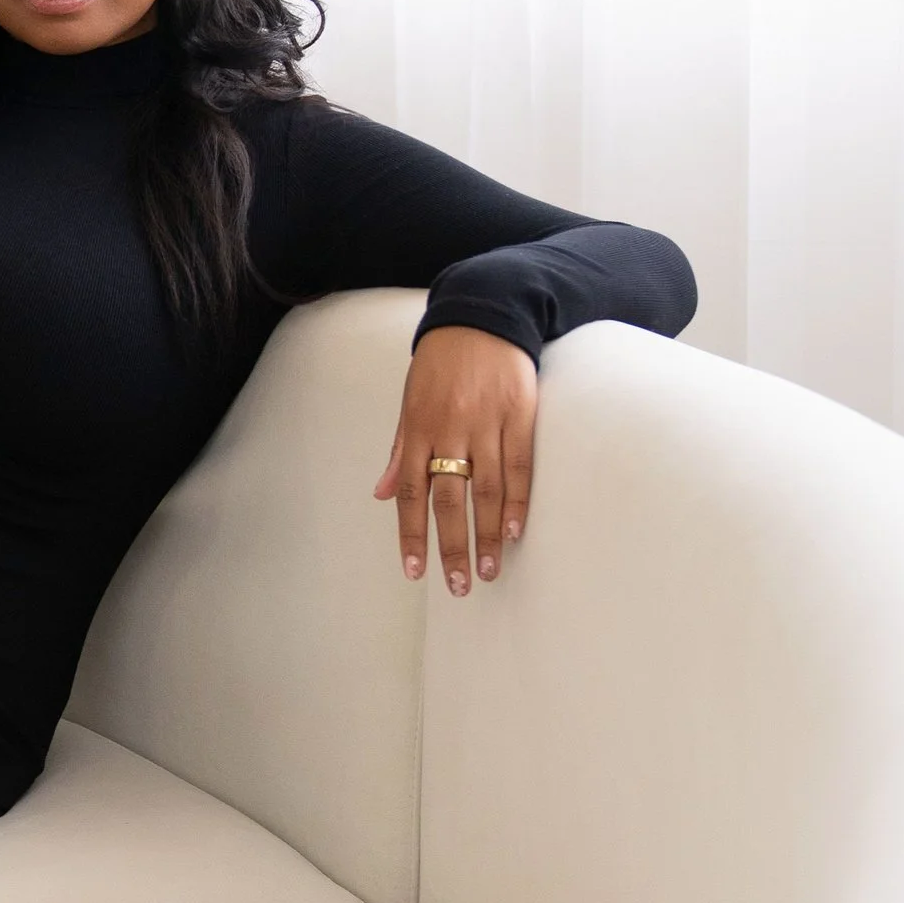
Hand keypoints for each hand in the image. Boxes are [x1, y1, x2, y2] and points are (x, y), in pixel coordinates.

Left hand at [373, 326, 537, 594]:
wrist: (481, 317)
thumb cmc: (441, 366)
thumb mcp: (410, 402)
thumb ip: (400, 449)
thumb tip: (383, 493)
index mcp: (418, 429)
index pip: (412, 493)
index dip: (411, 534)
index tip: (413, 571)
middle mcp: (450, 430)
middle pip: (449, 500)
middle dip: (452, 546)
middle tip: (459, 585)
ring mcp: (486, 423)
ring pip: (486, 491)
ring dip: (487, 535)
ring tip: (489, 570)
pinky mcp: (520, 415)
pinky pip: (518, 466)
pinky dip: (517, 502)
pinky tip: (515, 531)